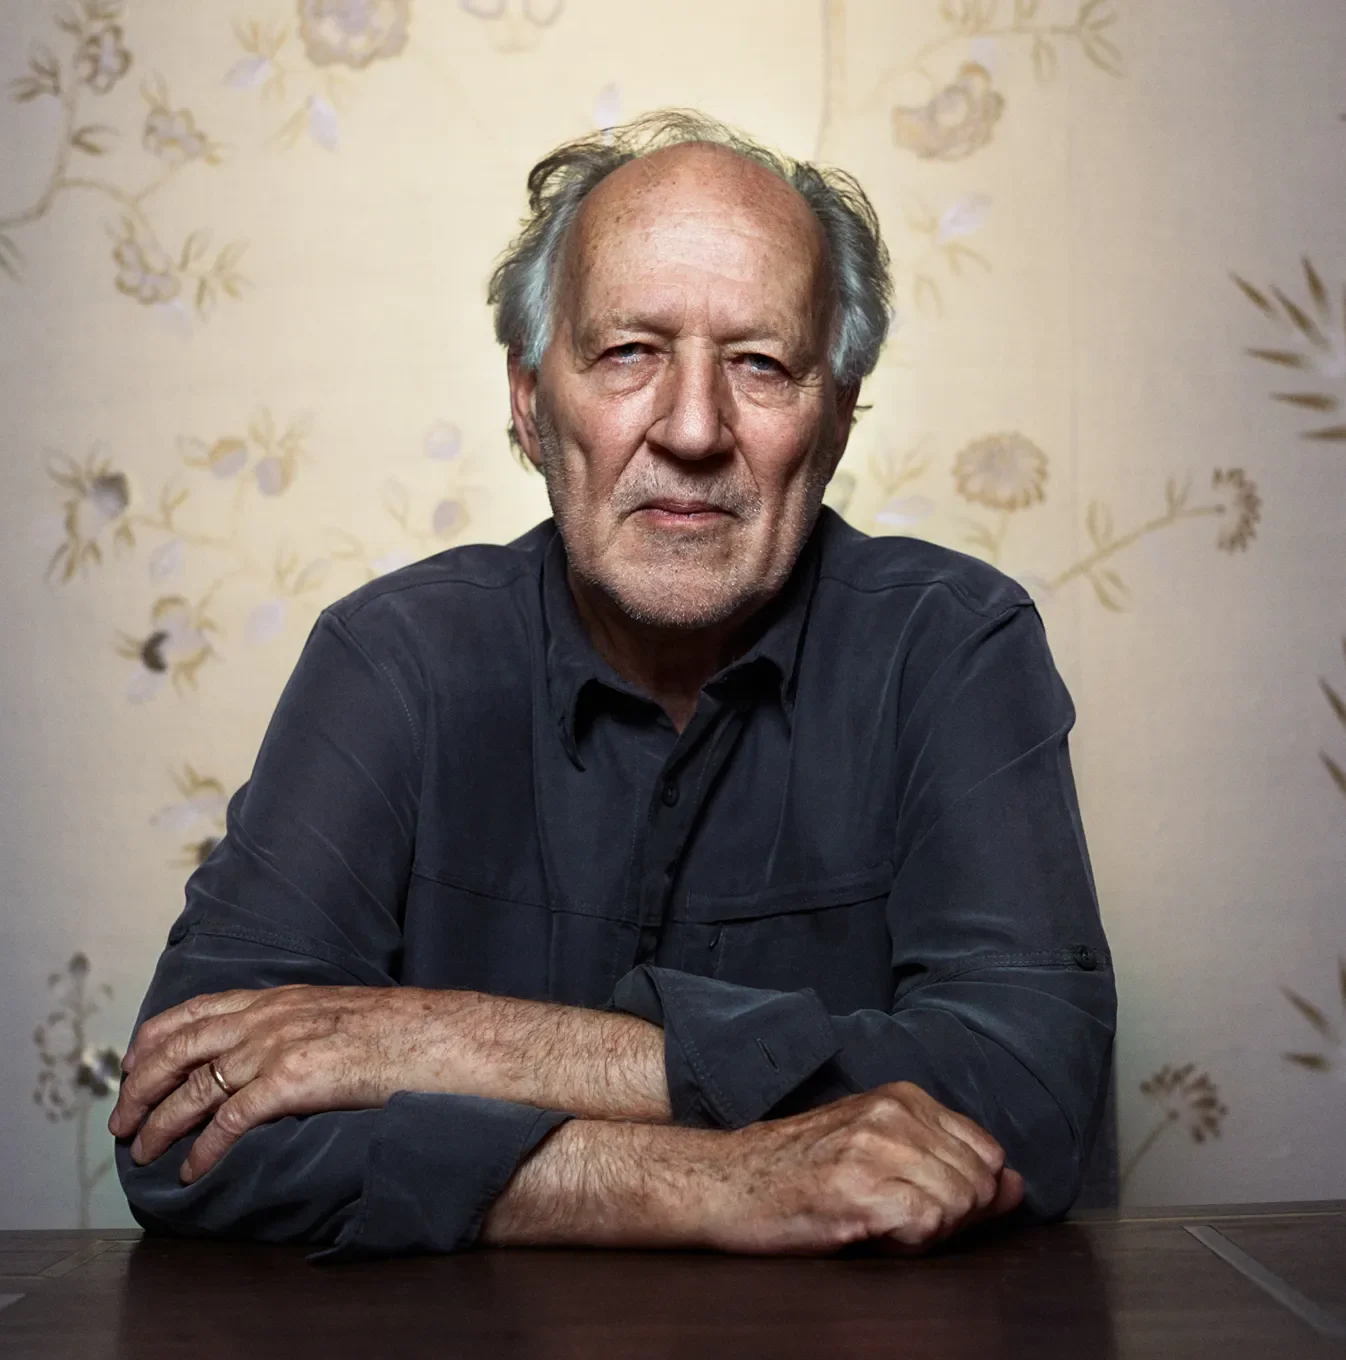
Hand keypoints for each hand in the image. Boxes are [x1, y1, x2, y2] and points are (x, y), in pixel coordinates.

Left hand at [109, 985, 453, 1182]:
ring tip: (143, 1151)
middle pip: (180, 1048)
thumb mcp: (337, 1013)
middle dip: (140, 1086)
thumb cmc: (400, 1031)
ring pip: (195, 1086)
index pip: (196, 1011)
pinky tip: (194, 1169)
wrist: (438, 1036)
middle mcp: (270, 1016)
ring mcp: (279, 1046)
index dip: (154, 1039)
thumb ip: (298, 1024)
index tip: (132, 1064)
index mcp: (280, 997)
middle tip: (121, 1120)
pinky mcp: (293, 1081)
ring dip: (160, 1123)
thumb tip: (275, 1051)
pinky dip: (203, 1148)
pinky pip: (231, 1119)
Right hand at [698, 1081, 1023, 1253]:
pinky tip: (868, 1230)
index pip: (987, 1152)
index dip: (965, 1192)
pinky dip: (907, 1242)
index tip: (919, 1198)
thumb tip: (1016, 1185)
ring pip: (959, 1205)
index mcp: (902, 1096)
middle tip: (893, 1215)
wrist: (725, 1181)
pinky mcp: (859, 1191)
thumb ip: (949, 1162)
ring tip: (877, 1221)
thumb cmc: (798, 1169)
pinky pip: (927, 1227)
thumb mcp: (876, 1147)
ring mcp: (876, 1149)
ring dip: (926, 1231)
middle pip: (978, 1183)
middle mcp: (893, 1113)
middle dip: (949, 1214)